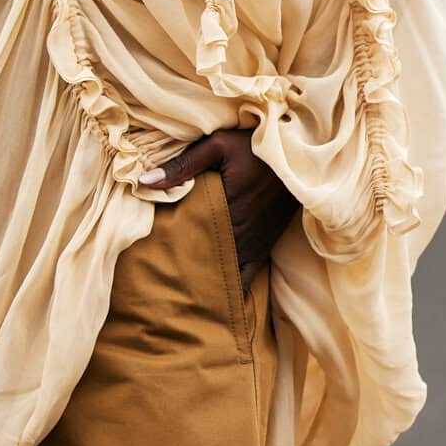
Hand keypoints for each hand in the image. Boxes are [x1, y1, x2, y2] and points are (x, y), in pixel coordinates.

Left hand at [138, 128, 297, 292]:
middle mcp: (240, 230)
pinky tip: (217, 300)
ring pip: (223, 269)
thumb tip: (146, 182)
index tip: (149, 257)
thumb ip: (182, 165)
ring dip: (203, 277)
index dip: (169, 247)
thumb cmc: (254, 147)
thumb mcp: (217, 146)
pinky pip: (247, 273)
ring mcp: (253, 241)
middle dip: (182, 266)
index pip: (189, 235)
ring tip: (178, 292)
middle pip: (204, 256)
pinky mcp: (264, 244)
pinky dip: (232, 286)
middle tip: (157, 279)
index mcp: (225, 206)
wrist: (299, 157)